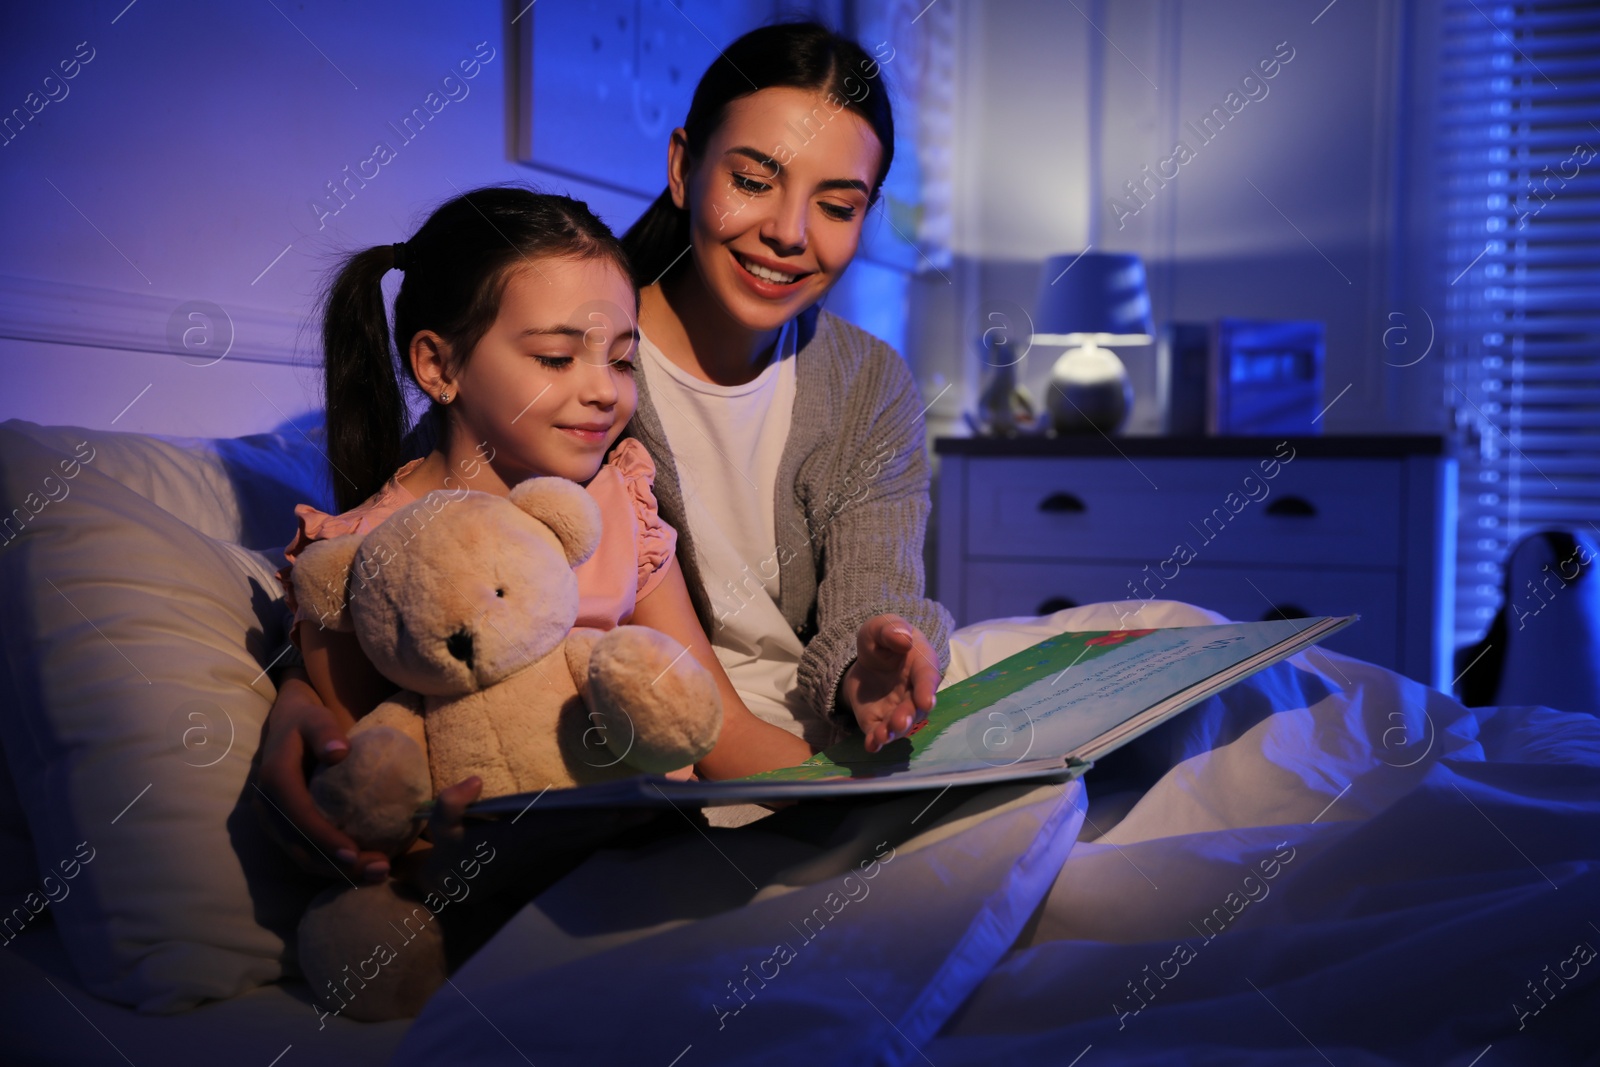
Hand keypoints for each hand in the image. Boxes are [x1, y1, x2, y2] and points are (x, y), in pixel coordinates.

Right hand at [250, 676, 390, 884]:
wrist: (285, 725)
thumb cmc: (307, 721)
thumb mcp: (315, 717)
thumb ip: (325, 731)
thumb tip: (339, 752)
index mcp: (275, 780)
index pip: (299, 817)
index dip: (324, 839)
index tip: (355, 853)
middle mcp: (267, 807)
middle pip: (301, 847)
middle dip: (338, 866)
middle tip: (380, 870)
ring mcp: (273, 822)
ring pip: (302, 857)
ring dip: (338, 872)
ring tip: (378, 873)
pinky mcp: (283, 829)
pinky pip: (305, 853)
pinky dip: (332, 865)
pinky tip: (363, 867)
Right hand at [395, 776, 660, 904]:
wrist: (455, 890)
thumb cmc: (451, 855)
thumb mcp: (441, 830)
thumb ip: (450, 805)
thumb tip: (474, 781)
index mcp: (525, 837)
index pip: (570, 825)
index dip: (600, 816)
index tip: (629, 807)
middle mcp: (545, 844)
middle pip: (593, 829)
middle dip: (626, 817)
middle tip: (662, 802)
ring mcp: (551, 850)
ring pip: (596, 835)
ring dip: (626, 823)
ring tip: (659, 806)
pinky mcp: (553, 851)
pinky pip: (589, 839)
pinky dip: (612, 828)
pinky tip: (633, 818)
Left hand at [840, 614, 940, 753]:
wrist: (868, 659)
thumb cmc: (883, 641)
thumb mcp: (880, 628)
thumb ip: (890, 629)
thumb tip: (903, 638)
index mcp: (920, 665)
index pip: (927, 678)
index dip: (926, 690)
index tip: (926, 701)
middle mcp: (913, 692)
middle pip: (915, 708)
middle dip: (908, 716)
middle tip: (899, 721)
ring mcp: (897, 709)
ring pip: (900, 724)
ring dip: (894, 732)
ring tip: (883, 735)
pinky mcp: (878, 720)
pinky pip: (879, 733)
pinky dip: (876, 741)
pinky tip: (871, 746)